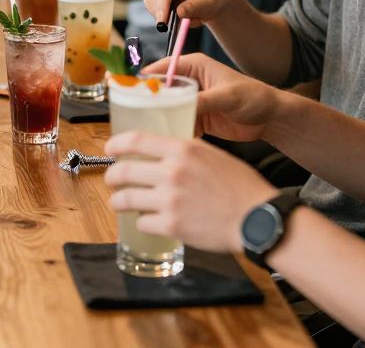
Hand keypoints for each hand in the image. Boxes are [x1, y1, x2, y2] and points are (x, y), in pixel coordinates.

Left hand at [104, 133, 274, 253]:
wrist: (256, 218)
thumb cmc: (240, 186)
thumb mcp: (212, 155)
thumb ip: (186, 152)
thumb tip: (163, 153)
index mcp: (182, 149)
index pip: (136, 140)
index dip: (116, 144)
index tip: (109, 149)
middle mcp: (171, 171)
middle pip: (123, 171)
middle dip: (111, 177)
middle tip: (112, 180)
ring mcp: (169, 199)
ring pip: (126, 199)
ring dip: (118, 201)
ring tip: (119, 203)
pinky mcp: (172, 225)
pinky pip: (142, 222)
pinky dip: (142, 222)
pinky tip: (147, 221)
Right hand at [143, 53, 277, 140]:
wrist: (270, 118)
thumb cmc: (254, 96)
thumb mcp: (227, 96)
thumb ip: (202, 100)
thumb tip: (179, 106)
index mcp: (193, 66)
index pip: (160, 69)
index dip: (142, 79)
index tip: (126, 91)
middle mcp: (190, 81)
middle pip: (159, 90)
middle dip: (148, 102)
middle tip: (135, 116)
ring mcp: (192, 100)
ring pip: (167, 108)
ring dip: (160, 119)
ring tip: (150, 131)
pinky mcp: (197, 117)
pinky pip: (178, 122)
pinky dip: (174, 130)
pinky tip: (171, 140)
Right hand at [144, 0, 236, 27]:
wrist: (212, 1)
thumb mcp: (209, 2)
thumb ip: (194, 7)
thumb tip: (179, 12)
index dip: (163, 4)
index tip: (163, 21)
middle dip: (160, 11)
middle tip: (167, 27)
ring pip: (150, 1)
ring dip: (161, 14)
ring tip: (179, 19)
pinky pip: (151, 7)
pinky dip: (160, 15)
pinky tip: (173, 17)